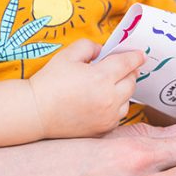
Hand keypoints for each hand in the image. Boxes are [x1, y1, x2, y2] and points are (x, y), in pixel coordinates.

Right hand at [29, 39, 144, 138]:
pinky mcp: (105, 128)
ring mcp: (109, 116)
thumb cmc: (50, 82)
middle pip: (132, 81)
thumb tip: (103, 51)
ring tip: (107, 86)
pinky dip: (116, 106)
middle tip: (119, 69)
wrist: (36, 112)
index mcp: (101, 77)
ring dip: (123, 91)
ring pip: (128, 99)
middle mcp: (109, 98)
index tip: (140, 55)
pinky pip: (119, 114)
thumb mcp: (67, 55)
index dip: (135, 57)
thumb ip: (89, 47)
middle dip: (128, 73)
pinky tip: (102, 102)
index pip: (128, 64)